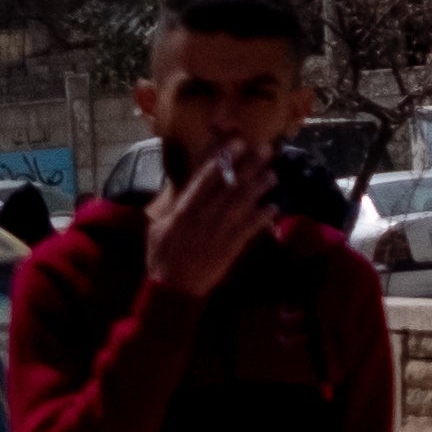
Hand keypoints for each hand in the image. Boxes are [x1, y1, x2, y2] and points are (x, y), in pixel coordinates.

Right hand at [146, 142, 278, 302]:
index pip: (206, 179)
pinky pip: (251, 228)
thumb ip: (173, 208)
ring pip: (244, 202)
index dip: (224, 159)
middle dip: (250, 165)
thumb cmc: (162, 256)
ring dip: (260, 187)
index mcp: (185, 210)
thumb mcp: (158, 228)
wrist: (173, 288)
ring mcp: (220, 231)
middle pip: (231, 185)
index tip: (238, 143)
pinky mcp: (232, 247)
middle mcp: (204, 216)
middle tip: (267, 149)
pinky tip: (273, 207)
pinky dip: (263, 217)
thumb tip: (183, 190)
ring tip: (273, 174)